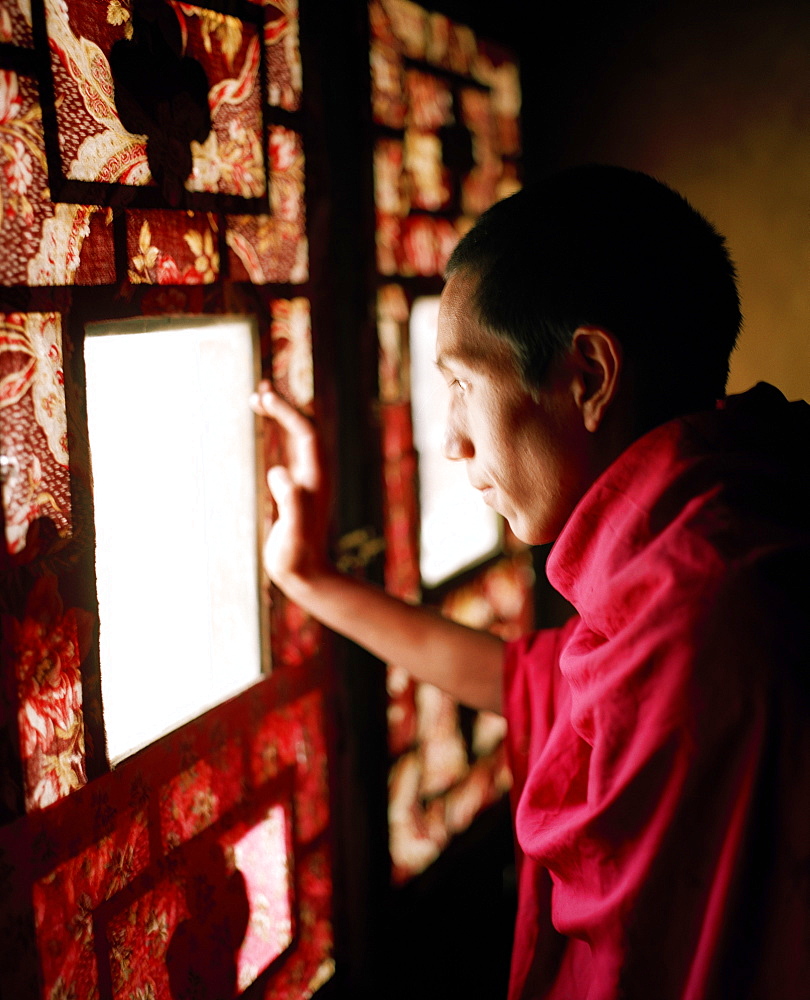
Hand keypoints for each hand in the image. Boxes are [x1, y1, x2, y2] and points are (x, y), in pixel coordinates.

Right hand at [249, 382, 330, 593]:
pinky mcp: (297, 491)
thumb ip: (290, 502)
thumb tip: (279, 473)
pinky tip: (263, 434)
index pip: (305, 432)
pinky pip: (290, 452)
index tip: (262, 397)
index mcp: (314, 478)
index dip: (286, 411)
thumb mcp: (292, 530)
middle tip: (258, 389)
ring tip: (258, 399)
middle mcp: (314, 475)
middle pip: (304, 428)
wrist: (308, 577)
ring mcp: (307, 482)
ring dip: (281, 416)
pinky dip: (278, 435)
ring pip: (298, 438)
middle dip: (283, 406)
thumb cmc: (297, 556)